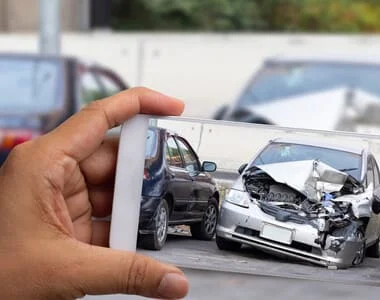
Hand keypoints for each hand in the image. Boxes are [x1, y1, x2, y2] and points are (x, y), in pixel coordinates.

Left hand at [0, 87, 188, 298]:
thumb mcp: (66, 269)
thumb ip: (128, 273)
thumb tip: (172, 279)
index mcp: (43, 164)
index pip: (100, 117)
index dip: (140, 104)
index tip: (171, 106)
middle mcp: (51, 173)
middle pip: (112, 157)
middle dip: (140, 176)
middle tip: (168, 188)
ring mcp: (58, 198)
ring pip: (111, 189)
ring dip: (132, 208)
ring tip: (149, 224)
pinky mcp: (64, 221)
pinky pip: (104, 214)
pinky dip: (122, 228)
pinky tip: (133, 242)